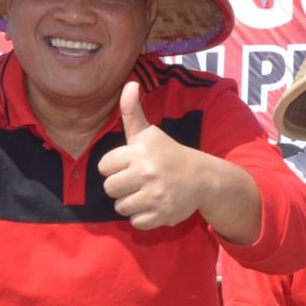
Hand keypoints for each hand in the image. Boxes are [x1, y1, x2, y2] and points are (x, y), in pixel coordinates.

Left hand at [98, 83, 206, 229]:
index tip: (129, 166)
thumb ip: (132, 112)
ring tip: (145, 193)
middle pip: (110, 189)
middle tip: (136, 182)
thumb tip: (129, 83)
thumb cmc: (168, 154)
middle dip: (120, 187)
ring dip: (130, 203)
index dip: (114, 168)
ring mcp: (155, 195)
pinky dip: (142, 217)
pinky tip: (153, 206)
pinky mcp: (161, 214)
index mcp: (139, 152)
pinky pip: (136, 222)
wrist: (202, 178)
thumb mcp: (149, 133)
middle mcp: (146, 173)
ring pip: (121, 207)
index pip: (104, 167)